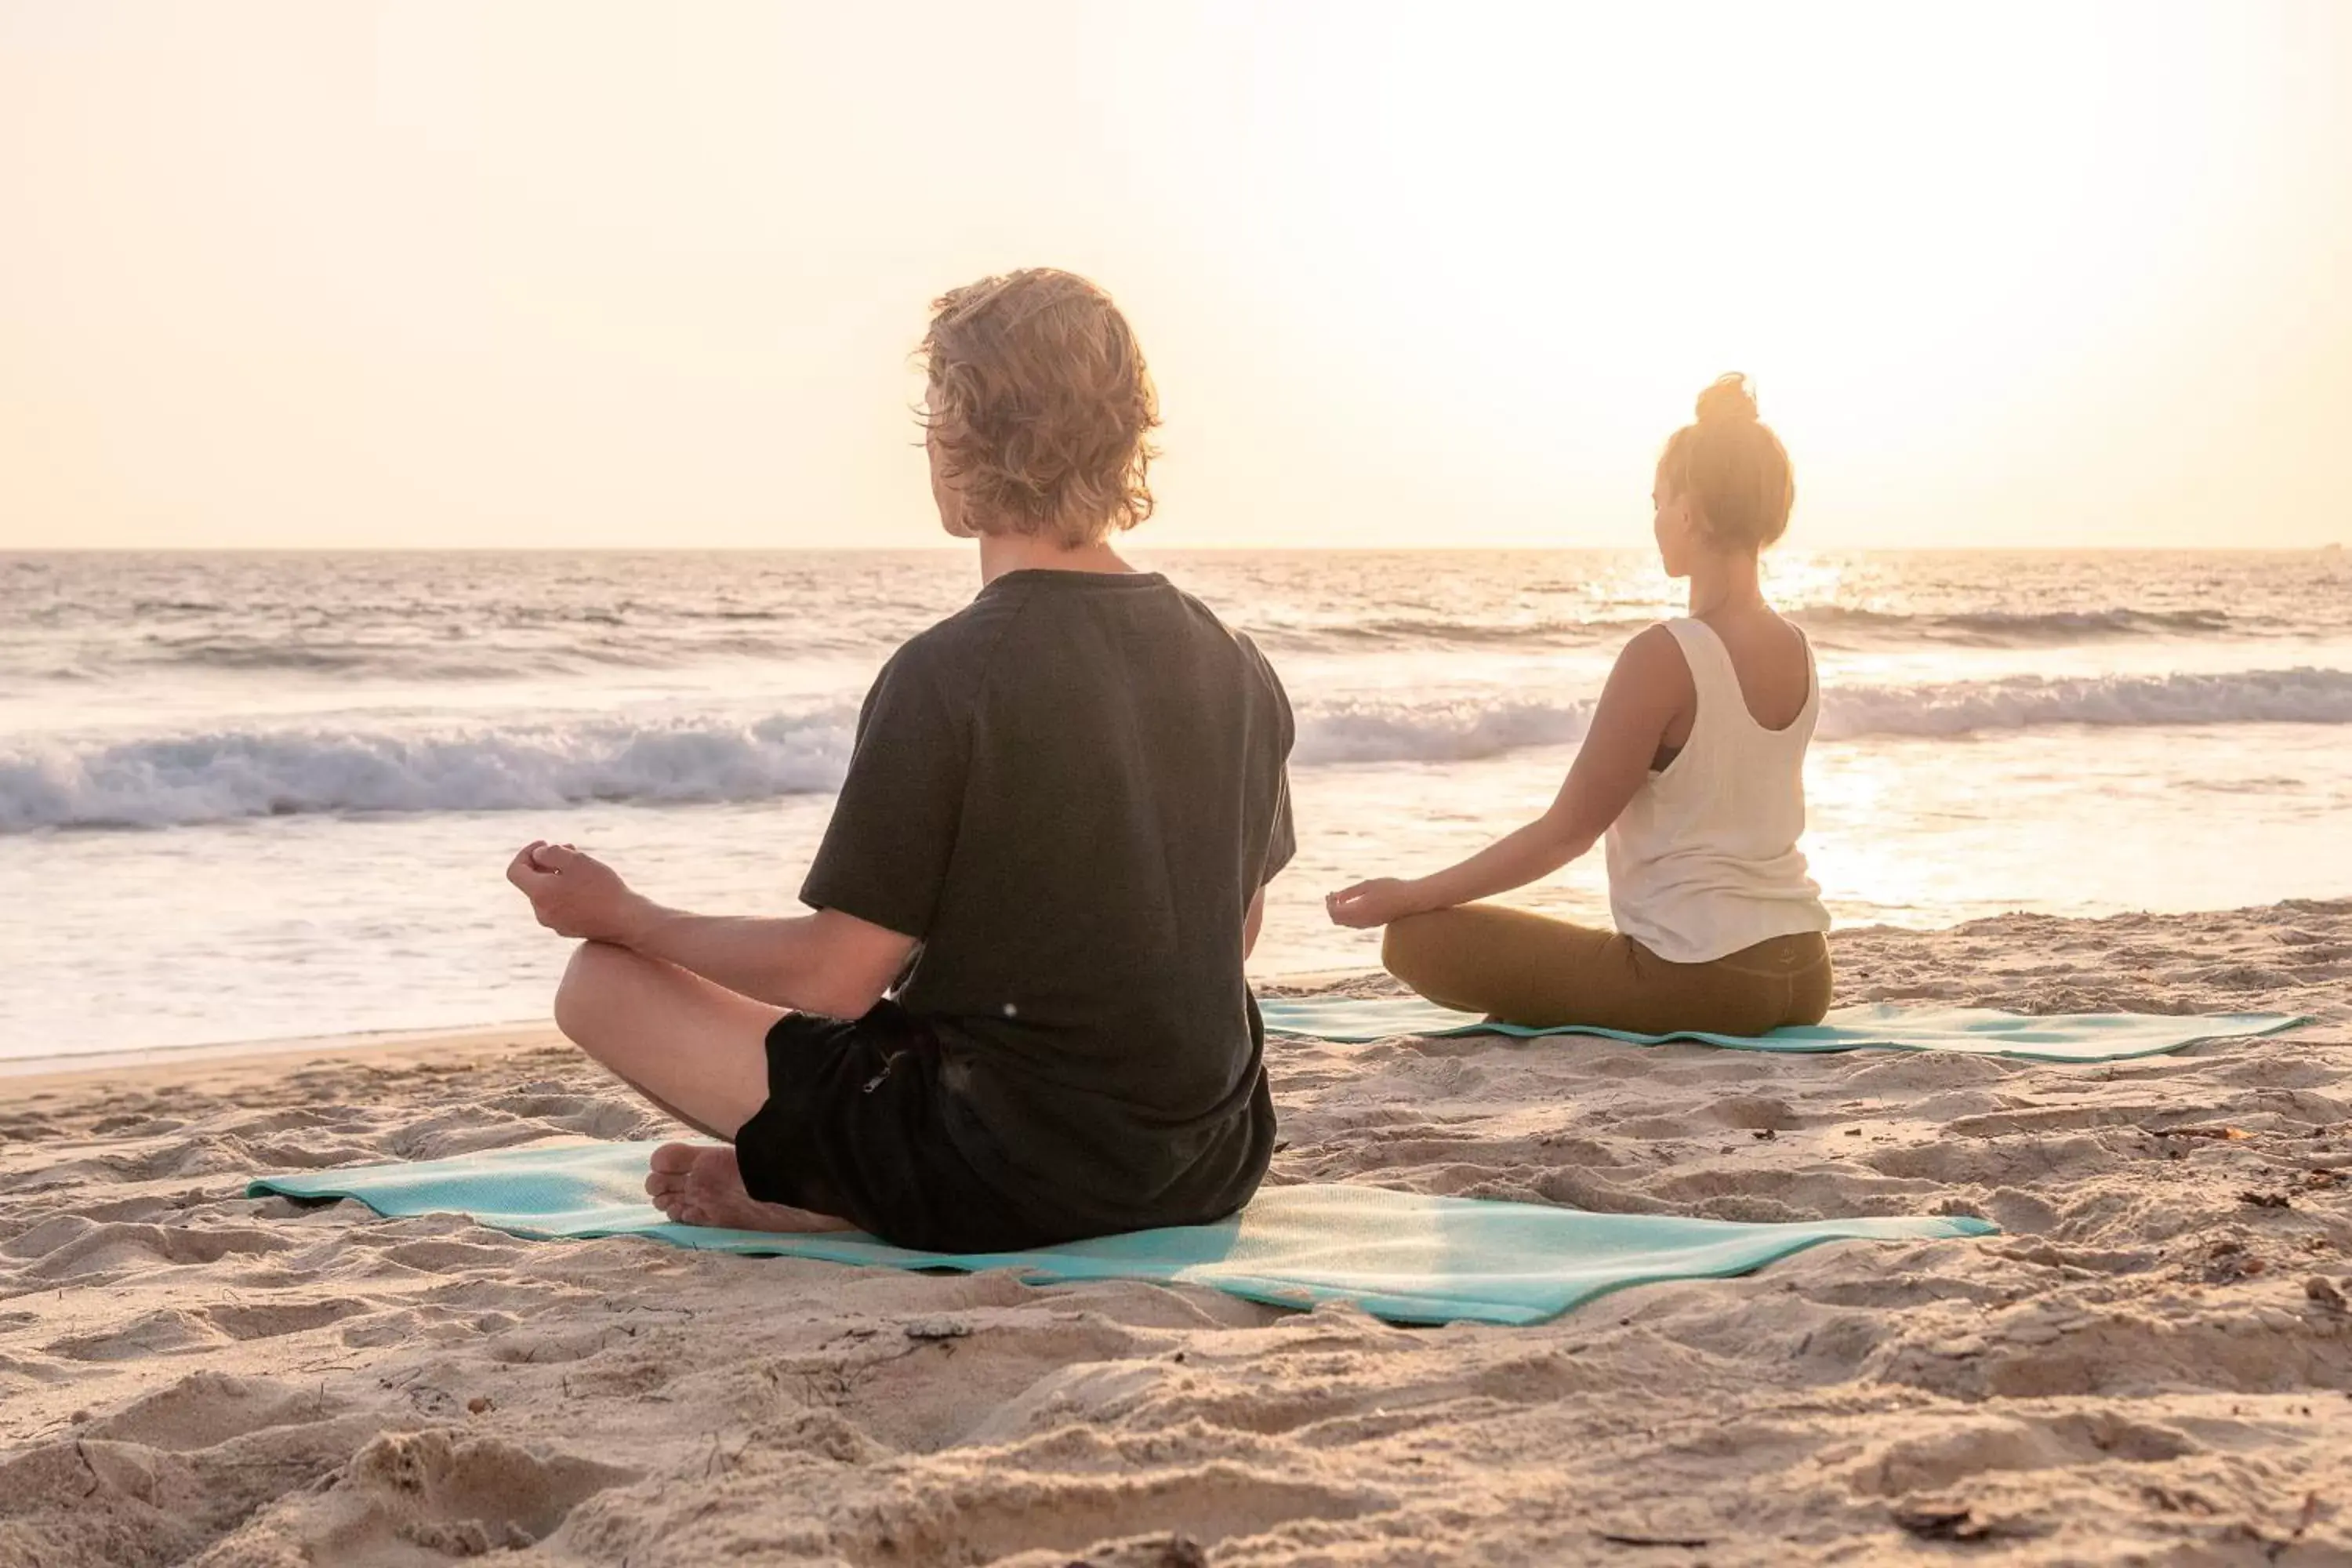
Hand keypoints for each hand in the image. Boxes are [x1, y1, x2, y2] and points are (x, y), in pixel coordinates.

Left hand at [505, 841, 649, 944]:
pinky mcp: (568, 929)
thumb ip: (551, 853)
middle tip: (570, 849)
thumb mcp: (576, 860)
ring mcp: (554, 923)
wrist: (626, 920)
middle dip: (546, 862)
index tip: (545, 844)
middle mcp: (541, 911)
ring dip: (558, 876)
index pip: (515, 871)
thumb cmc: (602, 888)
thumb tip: (538, 855)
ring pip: (547, 893)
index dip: (525, 853)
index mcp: (539, 894)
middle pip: (532, 882)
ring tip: (582, 866)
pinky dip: (566, 891)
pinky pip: (559, 905)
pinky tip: (589, 886)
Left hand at [1324, 877, 1423, 929]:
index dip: (1329, 903)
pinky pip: (1353, 924)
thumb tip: (1335, 898)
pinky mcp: (1373, 924)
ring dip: (1339, 912)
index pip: (1335, 912)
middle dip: (1332, 908)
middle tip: (1331, 895)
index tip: (1330, 893)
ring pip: (1345, 923)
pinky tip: (1351, 905)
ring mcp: (1368, 924)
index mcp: (1359, 910)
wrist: (1411, 899)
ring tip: (1339, 899)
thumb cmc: (1390, 888)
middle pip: (1337, 920)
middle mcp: (1362, 921)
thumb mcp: (1368, 885)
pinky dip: (1347, 916)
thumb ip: (1350, 892)